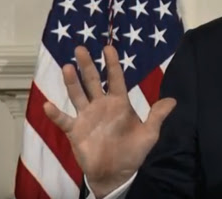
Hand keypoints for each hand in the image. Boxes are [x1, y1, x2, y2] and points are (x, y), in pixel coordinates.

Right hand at [43, 45, 176, 197]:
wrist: (116, 173)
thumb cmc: (133, 152)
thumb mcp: (149, 134)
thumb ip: (157, 116)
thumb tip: (173, 101)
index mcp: (119, 103)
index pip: (115, 78)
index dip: (112, 63)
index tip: (108, 48)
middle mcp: (101, 105)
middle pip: (93, 81)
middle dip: (87, 65)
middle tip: (81, 48)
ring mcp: (87, 117)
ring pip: (77, 94)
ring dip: (72, 82)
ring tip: (67, 67)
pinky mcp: (75, 130)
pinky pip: (63, 120)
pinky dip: (55, 113)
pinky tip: (48, 105)